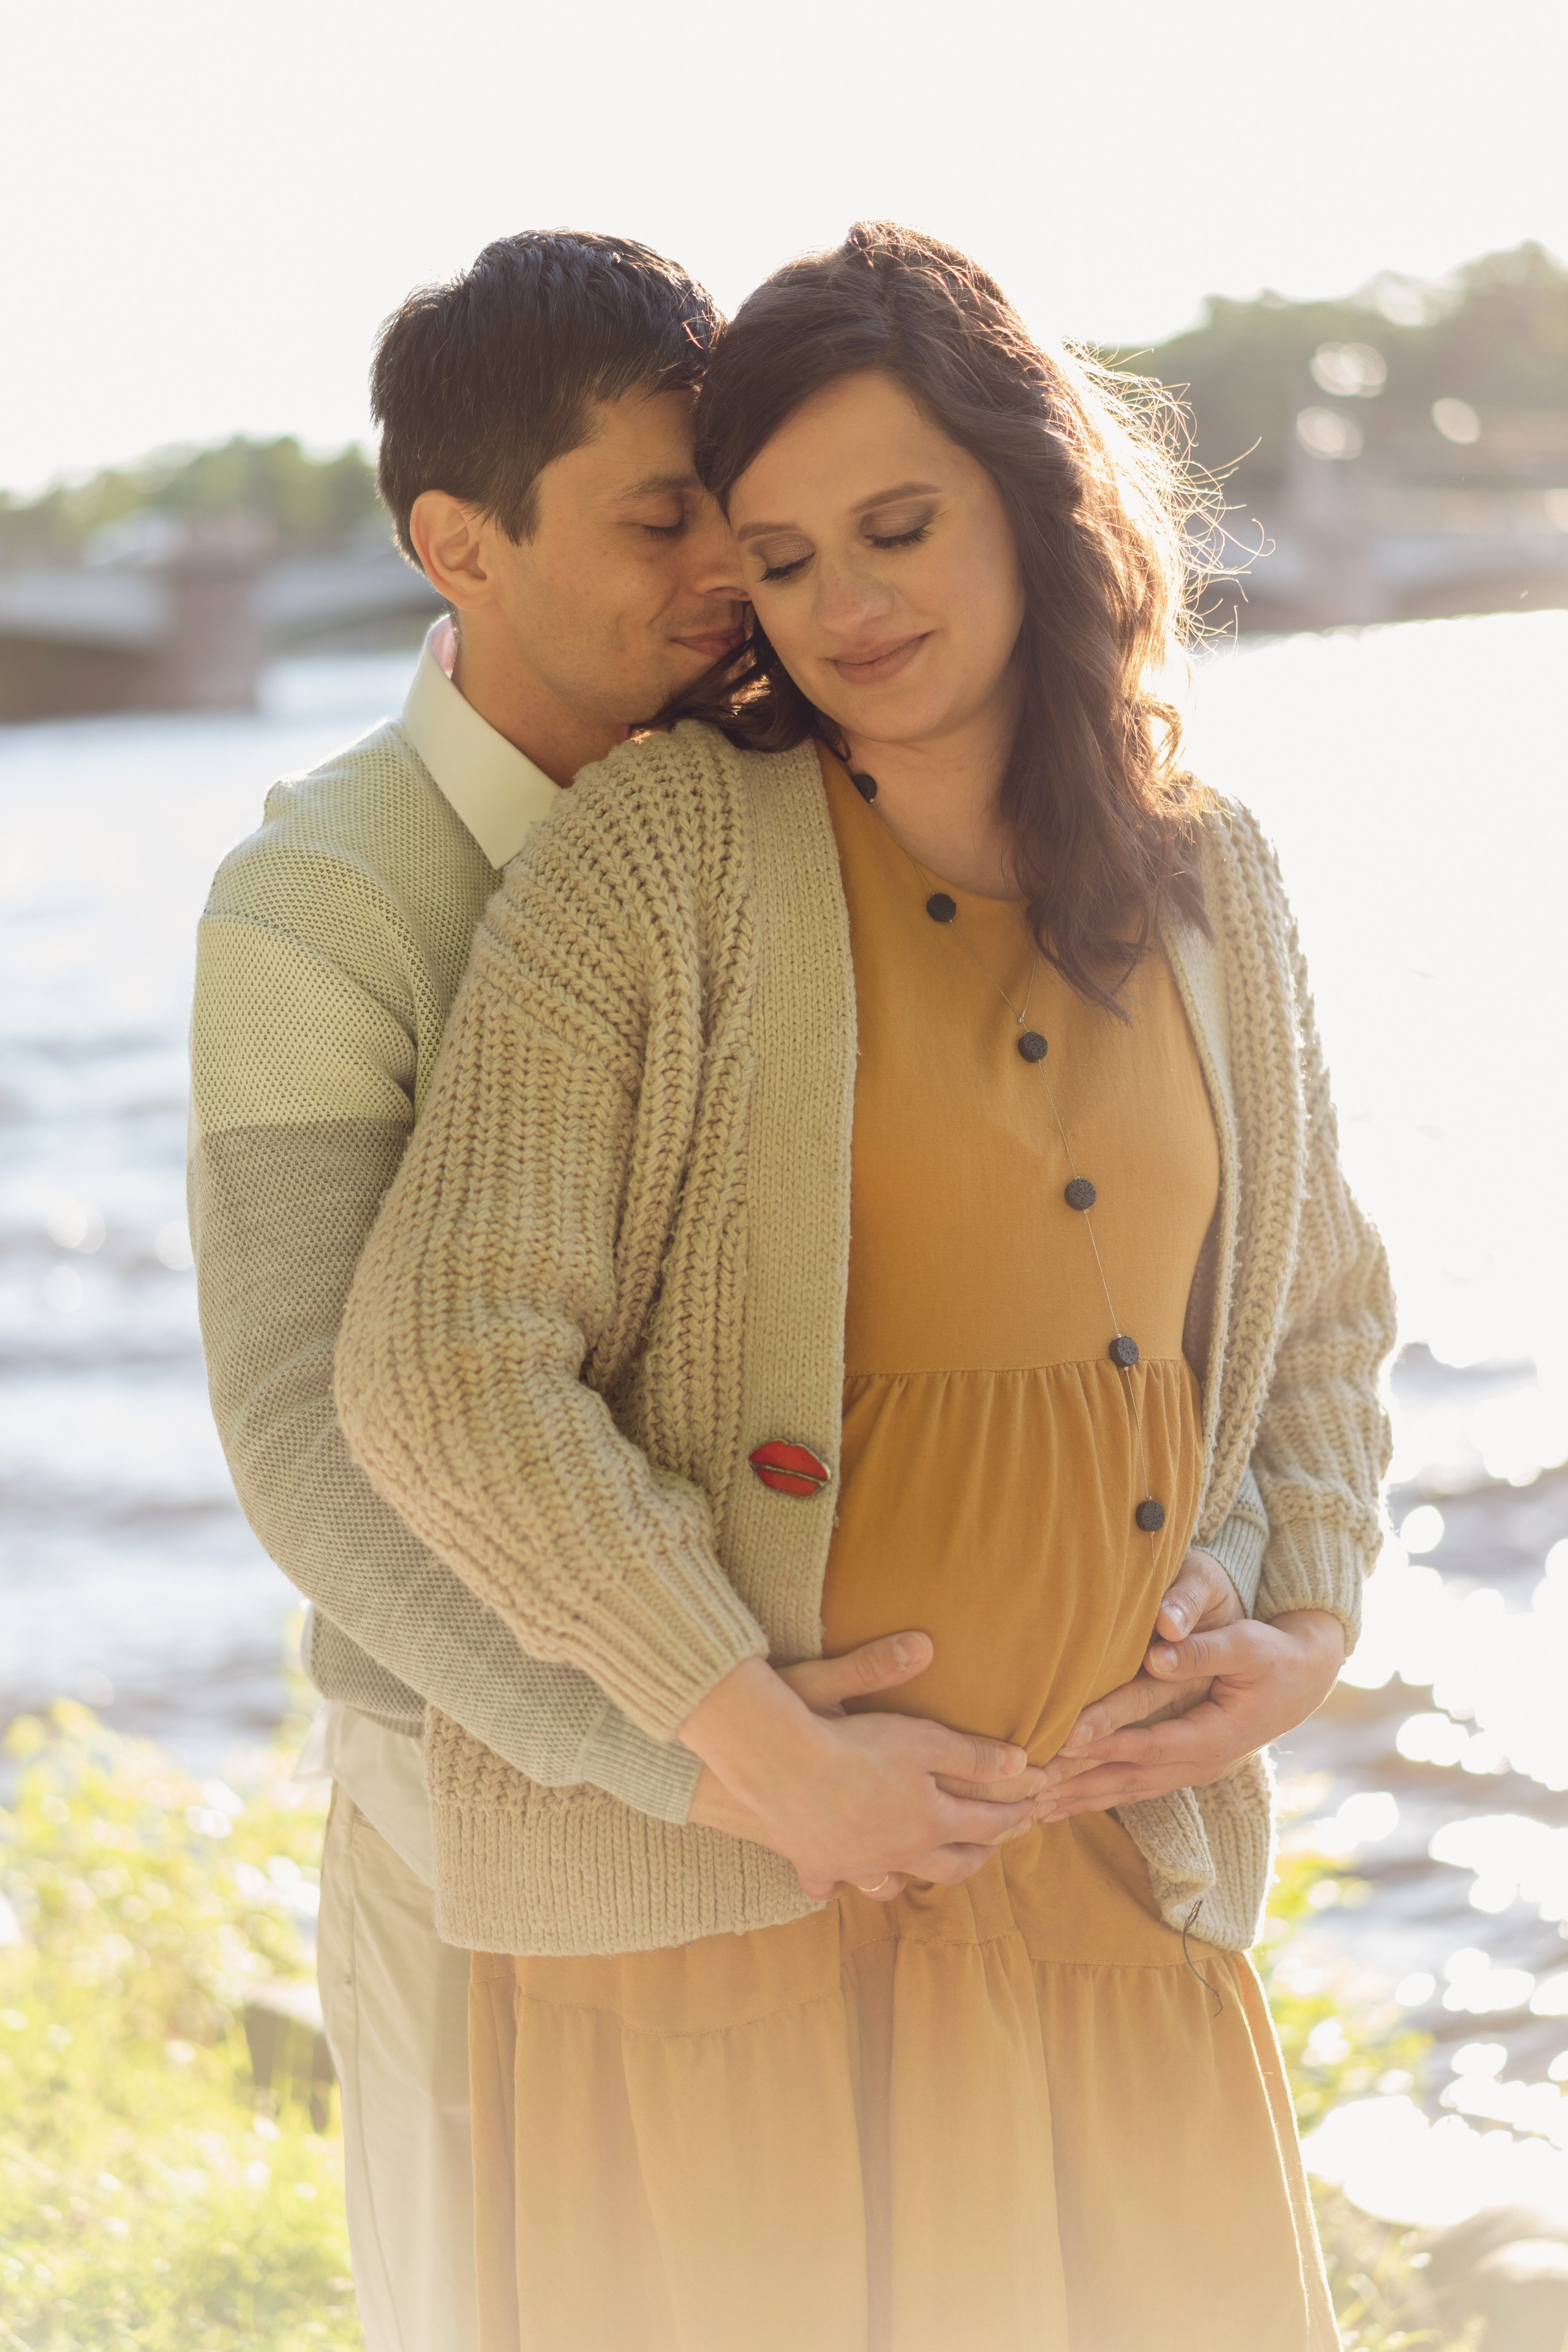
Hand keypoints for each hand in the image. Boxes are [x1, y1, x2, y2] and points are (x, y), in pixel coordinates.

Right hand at [680, 1651, 1037, 1902]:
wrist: (778, 1762)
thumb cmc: (853, 1741)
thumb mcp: (922, 1738)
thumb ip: (972, 1753)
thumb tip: (1020, 1763)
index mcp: (931, 1823)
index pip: (987, 1825)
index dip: (1014, 1817)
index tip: (1033, 1812)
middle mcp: (898, 1855)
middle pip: (950, 1867)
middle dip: (976, 1856)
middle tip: (990, 1846)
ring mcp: (855, 1865)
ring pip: (893, 1884)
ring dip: (913, 1877)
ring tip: (921, 1866)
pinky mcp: (815, 1863)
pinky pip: (831, 1884)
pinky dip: (840, 1883)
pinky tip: (842, 1878)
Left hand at [1031, 1608, 1346, 1818]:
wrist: (1304, 1676)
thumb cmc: (1273, 1654)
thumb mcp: (1247, 1646)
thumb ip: (1203, 1651)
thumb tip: (1159, 1654)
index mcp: (1214, 1737)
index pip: (1148, 1745)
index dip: (1105, 1743)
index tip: (1060, 1743)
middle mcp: (1200, 1763)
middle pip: (1129, 1779)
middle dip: (1077, 1785)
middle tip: (1027, 1791)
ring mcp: (1192, 1771)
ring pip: (1126, 1791)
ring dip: (1079, 1800)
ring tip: (1030, 1807)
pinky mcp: (1183, 1766)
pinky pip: (1132, 1788)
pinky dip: (1095, 1796)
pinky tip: (1061, 1803)